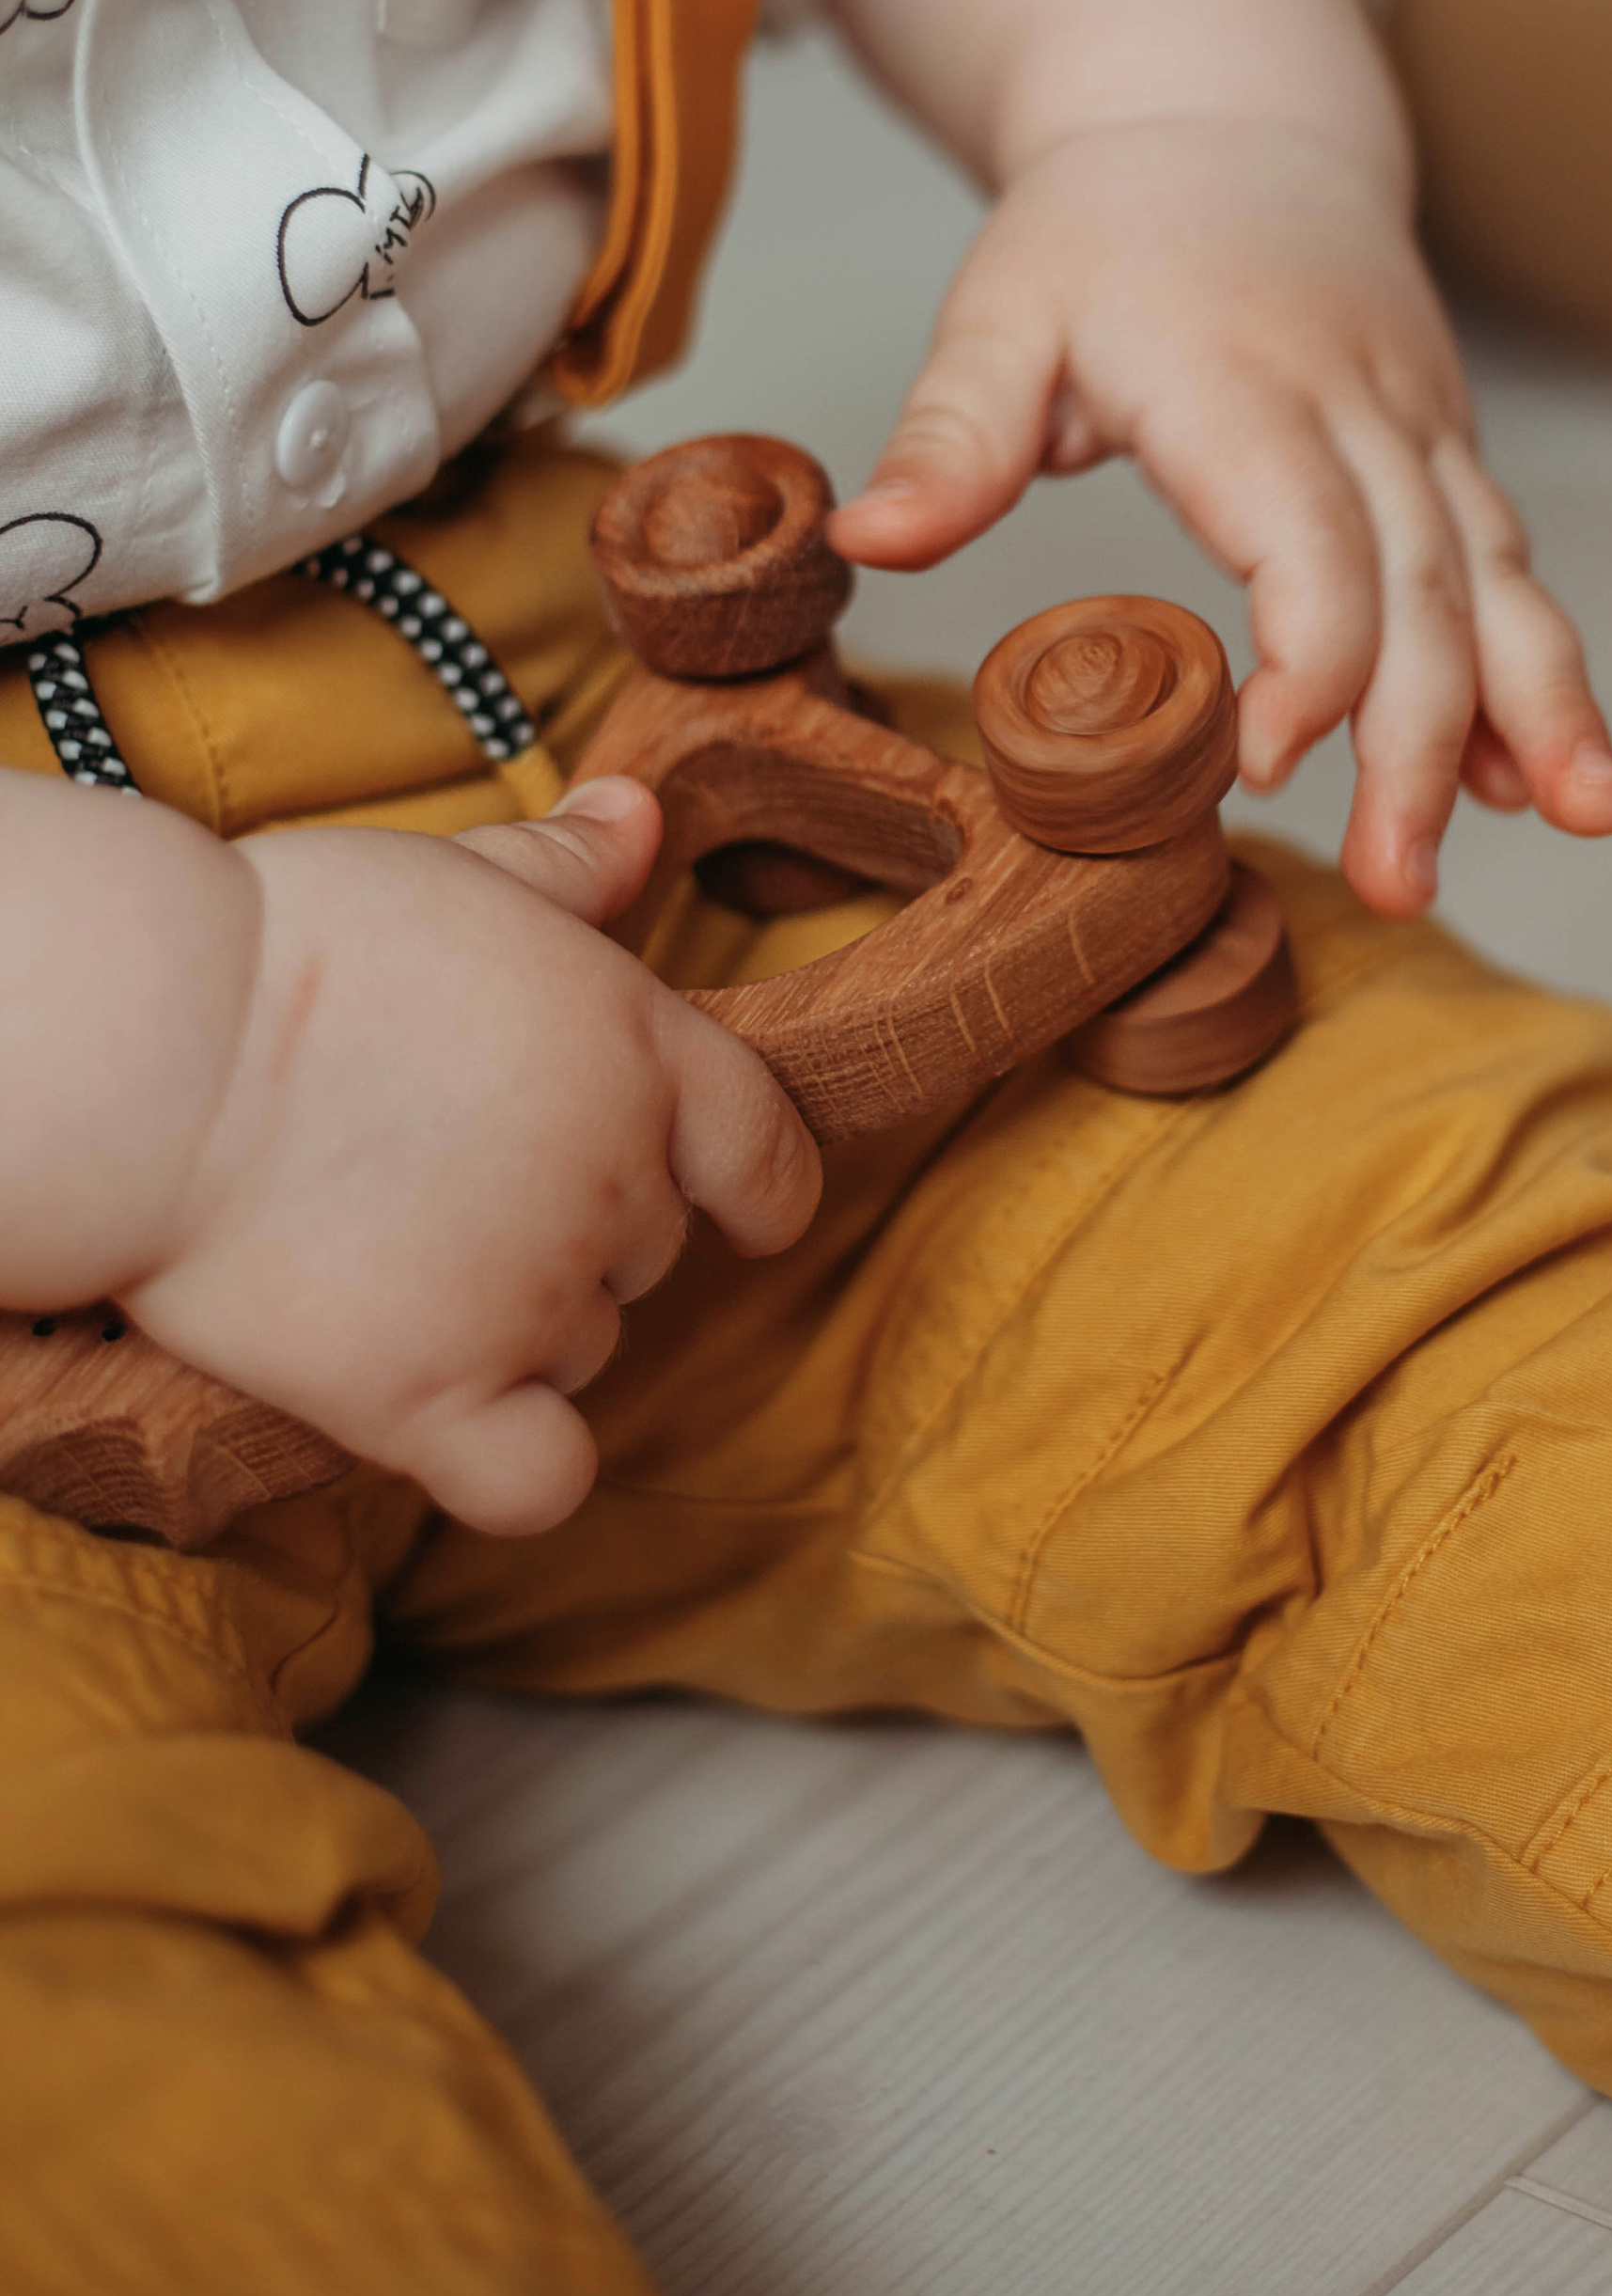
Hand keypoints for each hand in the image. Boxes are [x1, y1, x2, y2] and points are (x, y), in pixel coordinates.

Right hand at [108, 782, 818, 1533]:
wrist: (161, 1048)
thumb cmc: (295, 943)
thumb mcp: (457, 874)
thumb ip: (567, 868)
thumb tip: (641, 814)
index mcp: (640, 1047)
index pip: (766, 1150)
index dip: (754, 1188)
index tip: (735, 1209)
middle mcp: (616, 1177)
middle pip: (652, 1251)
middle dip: (576, 1227)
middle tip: (442, 1177)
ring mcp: (534, 1294)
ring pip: (585, 1352)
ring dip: (519, 1327)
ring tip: (393, 1252)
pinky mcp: (434, 1394)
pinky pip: (539, 1481)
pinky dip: (515, 1467)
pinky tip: (448, 1414)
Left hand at [824, 121, 1611, 915]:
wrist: (1230, 116)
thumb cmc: (1104, 230)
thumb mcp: (1001, 310)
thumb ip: (950, 433)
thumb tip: (867, 542)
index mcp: (1242, 384)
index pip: (1312, 542)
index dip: (1310, 663)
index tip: (1263, 769)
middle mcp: (1358, 409)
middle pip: (1423, 590)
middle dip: (1424, 744)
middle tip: (1400, 885)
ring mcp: (1420, 430)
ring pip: (1500, 578)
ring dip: (1541, 708)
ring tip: (1586, 820)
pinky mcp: (1446, 452)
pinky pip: (1507, 566)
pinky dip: (1535, 670)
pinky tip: (1544, 779)